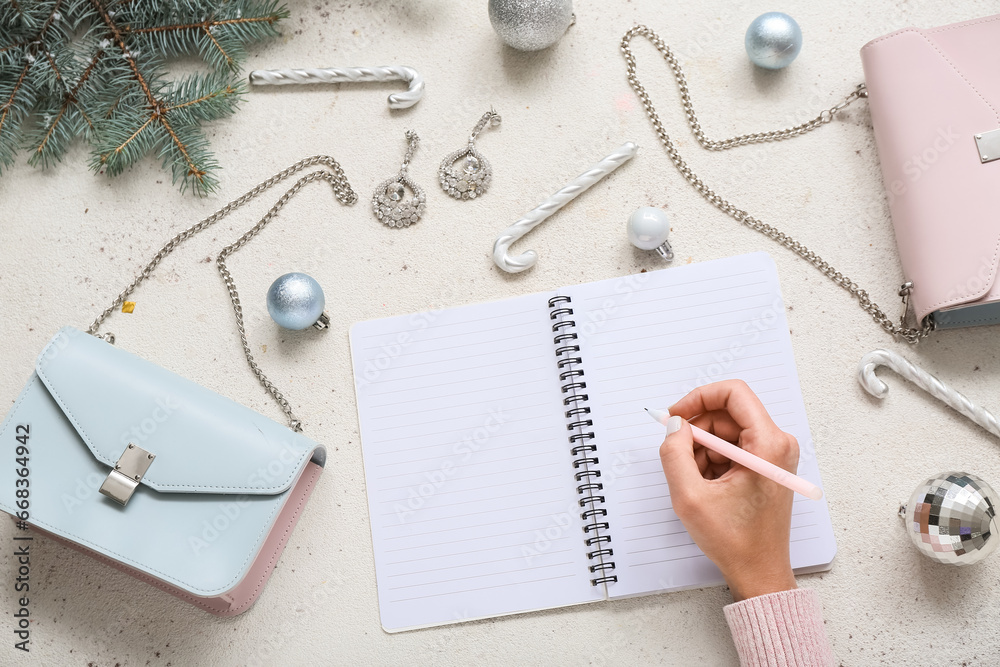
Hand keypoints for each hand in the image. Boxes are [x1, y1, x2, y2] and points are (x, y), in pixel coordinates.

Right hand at [658, 380, 799, 600]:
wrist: (758, 572)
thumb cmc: (735, 541)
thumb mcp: (690, 496)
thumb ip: (674, 453)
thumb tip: (674, 425)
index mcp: (767, 445)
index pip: (733, 393)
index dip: (698, 397)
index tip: (676, 416)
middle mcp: (776, 444)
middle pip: (726, 413)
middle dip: (696, 432)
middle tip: (678, 456)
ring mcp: (773, 455)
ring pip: (725, 432)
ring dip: (701, 450)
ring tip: (695, 482)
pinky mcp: (765, 465)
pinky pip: (730, 447)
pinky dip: (711, 461)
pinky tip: (706, 487)